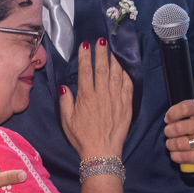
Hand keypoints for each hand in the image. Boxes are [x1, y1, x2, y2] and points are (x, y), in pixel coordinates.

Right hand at [59, 39, 133, 159]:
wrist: (102, 152)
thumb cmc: (82, 137)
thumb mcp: (67, 121)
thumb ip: (65, 102)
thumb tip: (65, 87)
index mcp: (86, 97)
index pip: (85, 71)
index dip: (85, 57)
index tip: (85, 45)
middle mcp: (102, 95)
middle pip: (102, 68)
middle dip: (101, 52)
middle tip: (101, 40)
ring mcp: (116, 99)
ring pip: (116, 74)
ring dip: (114, 60)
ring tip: (113, 49)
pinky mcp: (126, 105)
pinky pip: (128, 86)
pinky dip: (126, 74)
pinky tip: (125, 67)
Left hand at [163, 99, 193, 168]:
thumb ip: (181, 111)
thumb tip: (168, 119)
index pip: (185, 108)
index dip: (172, 114)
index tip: (168, 120)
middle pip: (179, 127)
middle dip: (168, 132)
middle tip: (169, 133)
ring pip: (180, 143)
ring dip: (171, 145)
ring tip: (171, 144)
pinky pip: (186, 157)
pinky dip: (176, 156)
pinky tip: (175, 154)